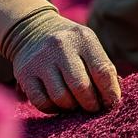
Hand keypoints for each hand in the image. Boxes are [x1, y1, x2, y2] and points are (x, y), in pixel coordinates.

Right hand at [4, 9, 120, 113]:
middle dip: (91, 104)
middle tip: (92, 107)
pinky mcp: (24, 73)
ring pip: (61, 98)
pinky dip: (53, 108)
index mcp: (84, 38)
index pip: (103, 71)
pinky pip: (42, 102)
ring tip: (75, 104)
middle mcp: (61, 46)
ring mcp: (40, 59)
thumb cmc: (70, 45)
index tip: (111, 103)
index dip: (110, 93)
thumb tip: (112, 99)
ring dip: (71, 107)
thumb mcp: (89, 46)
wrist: (32, 29)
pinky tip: (58, 103)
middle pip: (81, 87)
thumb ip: (103, 69)